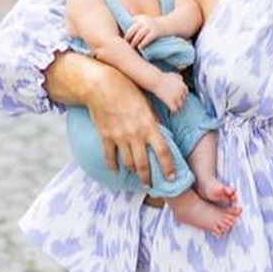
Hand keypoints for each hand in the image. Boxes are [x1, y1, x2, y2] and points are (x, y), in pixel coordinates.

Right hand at [85, 64, 175, 184]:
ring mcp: (119, 137)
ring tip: (137, 177)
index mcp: (149, 125)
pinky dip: (112, 166)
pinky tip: (116, 172)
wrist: (101, 85)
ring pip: (128, 162)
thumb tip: (159, 131)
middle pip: (144, 164)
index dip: (168, 167)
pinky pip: (109, 156)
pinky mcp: (105, 136)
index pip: (163, 152)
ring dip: (133, 172)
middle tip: (151, 186)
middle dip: (148, 178)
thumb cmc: (127, 89)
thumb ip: (153, 120)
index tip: (171, 177)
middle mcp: (135, 135)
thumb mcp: (146, 103)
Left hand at [125, 15, 161, 48]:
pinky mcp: (156, 32)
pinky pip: (148, 38)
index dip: (126, 31)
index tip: (122, 39)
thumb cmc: (154, 27)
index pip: (130, 23)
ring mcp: (151, 26)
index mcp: (140, 18)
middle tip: (125, 44)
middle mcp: (145, 21)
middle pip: (133, 29)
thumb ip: (136, 26)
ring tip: (132, 46)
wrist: (169, 24)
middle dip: (128, 36)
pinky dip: (143, 42)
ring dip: (135, 41)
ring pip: (140, 34)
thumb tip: (126, 36)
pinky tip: (140, 47)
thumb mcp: (145, 23)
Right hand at [152, 72, 187, 113]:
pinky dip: (173, 111)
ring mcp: (176, 97)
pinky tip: (171, 113)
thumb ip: (178, 77)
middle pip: (183, 100)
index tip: (179, 98)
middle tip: (175, 104)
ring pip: (180, 105)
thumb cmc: (162, 76)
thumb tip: (181, 79)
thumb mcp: (172, 74)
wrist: (155, 79)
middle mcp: (180, 91)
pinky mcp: (170, 101)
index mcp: (182, 85)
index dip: (182, 96)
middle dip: (180, 101)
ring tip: (173, 109)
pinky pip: (174, 109)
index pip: (186, 93)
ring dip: (177, 107)